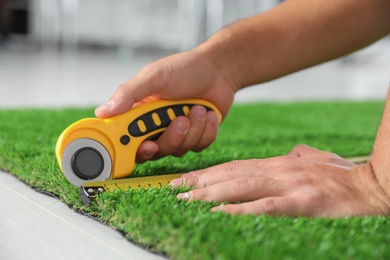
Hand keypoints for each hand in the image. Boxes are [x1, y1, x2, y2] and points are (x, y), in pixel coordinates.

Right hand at [95, 50, 236, 161]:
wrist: (218, 71)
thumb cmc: (185, 69)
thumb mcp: (154, 76)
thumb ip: (129, 93)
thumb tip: (103, 112)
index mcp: (139, 113)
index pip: (127, 140)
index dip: (134, 149)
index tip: (148, 145)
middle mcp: (156, 127)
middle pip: (156, 151)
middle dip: (171, 137)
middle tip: (180, 119)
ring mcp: (176, 134)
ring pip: (179, 150)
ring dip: (192, 129)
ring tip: (197, 108)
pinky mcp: (196, 138)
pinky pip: (199, 146)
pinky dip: (206, 130)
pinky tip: (207, 114)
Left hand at [170, 144, 389, 216]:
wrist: (372, 185)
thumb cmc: (341, 176)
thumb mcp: (314, 159)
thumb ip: (296, 156)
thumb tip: (287, 154)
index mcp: (278, 163)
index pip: (233, 166)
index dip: (207, 172)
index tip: (185, 179)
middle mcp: (278, 170)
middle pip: (230, 174)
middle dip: (199, 182)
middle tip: (172, 189)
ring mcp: (289, 185)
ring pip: (241, 187)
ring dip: (209, 194)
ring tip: (185, 200)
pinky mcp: (302, 202)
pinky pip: (264, 206)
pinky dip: (240, 210)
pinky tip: (218, 214)